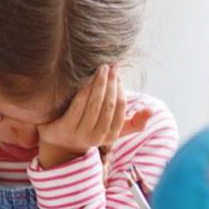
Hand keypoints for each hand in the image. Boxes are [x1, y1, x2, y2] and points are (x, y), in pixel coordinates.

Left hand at [37, 64, 152, 168]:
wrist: (57, 142)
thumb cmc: (88, 129)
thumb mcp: (110, 129)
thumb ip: (133, 122)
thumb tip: (151, 110)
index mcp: (110, 136)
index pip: (120, 108)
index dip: (121, 89)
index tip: (118, 74)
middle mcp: (96, 138)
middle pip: (109, 105)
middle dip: (112, 83)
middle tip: (112, 66)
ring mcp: (80, 134)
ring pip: (95, 105)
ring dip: (100, 84)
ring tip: (102, 68)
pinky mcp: (64, 128)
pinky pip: (78, 106)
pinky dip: (85, 91)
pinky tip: (87, 79)